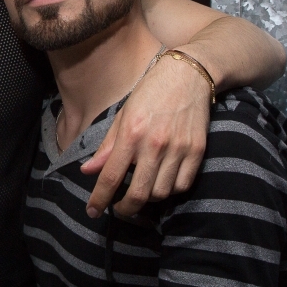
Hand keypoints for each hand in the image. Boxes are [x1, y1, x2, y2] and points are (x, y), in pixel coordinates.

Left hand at [81, 55, 209, 216]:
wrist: (188, 75)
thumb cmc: (149, 92)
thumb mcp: (122, 114)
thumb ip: (107, 146)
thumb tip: (88, 171)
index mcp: (131, 134)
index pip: (111, 176)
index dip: (99, 198)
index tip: (92, 211)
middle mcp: (155, 144)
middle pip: (139, 193)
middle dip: (125, 208)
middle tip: (119, 208)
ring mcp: (179, 149)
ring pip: (162, 193)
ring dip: (148, 199)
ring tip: (140, 192)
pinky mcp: (197, 151)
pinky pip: (183, 184)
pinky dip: (170, 191)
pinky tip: (161, 183)